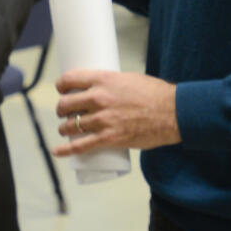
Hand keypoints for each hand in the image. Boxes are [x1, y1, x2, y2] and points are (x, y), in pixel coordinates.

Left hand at [52, 69, 180, 156]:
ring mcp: (102, 119)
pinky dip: (65, 150)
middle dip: (62, 109)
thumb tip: (101, 90)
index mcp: (103, 80)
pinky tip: (57, 151)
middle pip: (66, 104)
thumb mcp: (129, 79)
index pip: (70, 80)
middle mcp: (98, 98)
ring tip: (66, 129)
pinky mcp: (109, 138)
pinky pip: (80, 146)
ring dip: (64, 128)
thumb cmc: (155, 94)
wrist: (173, 112)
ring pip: (70, 125)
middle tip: (65, 112)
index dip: (61, 86)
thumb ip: (112, 85)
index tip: (61, 90)